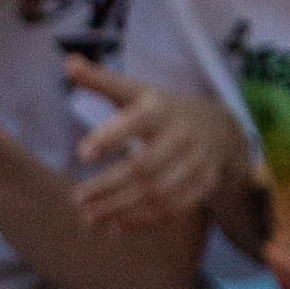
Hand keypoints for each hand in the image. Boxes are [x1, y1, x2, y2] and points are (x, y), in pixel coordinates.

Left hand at [68, 61, 253, 228]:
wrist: (222, 127)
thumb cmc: (165, 109)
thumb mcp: (138, 91)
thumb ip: (102, 81)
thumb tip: (67, 61)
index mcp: (162, 109)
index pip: (136, 122)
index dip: (110, 137)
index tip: (81, 154)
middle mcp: (183, 136)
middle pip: (143, 166)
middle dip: (108, 186)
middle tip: (76, 199)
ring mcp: (197, 163)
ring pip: (157, 192)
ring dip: (121, 208)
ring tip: (89, 217)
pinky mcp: (204, 185)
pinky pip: (173, 209)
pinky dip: (144, 221)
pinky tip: (116, 227)